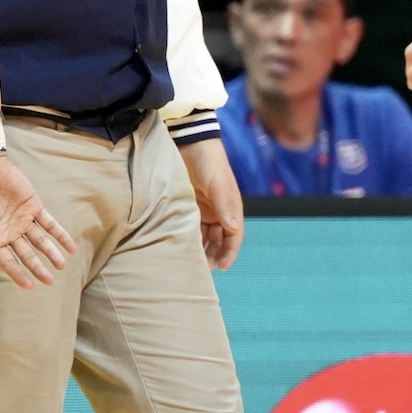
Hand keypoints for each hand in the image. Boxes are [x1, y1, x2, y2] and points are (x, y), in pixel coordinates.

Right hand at [0, 151, 73, 288]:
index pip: (7, 261)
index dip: (17, 273)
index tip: (29, 285)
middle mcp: (9, 233)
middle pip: (26, 254)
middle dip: (37, 267)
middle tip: (49, 281)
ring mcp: (23, 220)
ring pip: (40, 241)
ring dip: (51, 252)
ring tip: (61, 265)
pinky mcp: (34, 206)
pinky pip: (49, 223)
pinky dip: (60, 234)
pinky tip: (70, 246)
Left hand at [179, 136, 244, 269]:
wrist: (189, 142)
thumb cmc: (208, 162)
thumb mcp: (218, 184)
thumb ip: (224, 205)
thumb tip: (234, 229)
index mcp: (230, 208)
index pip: (233, 236)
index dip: (229, 252)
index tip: (221, 267)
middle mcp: (218, 211)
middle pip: (218, 240)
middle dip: (213, 255)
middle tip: (202, 270)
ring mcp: (202, 209)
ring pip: (203, 235)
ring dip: (199, 248)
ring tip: (189, 262)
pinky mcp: (185, 205)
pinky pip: (188, 226)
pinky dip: (186, 236)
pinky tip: (177, 246)